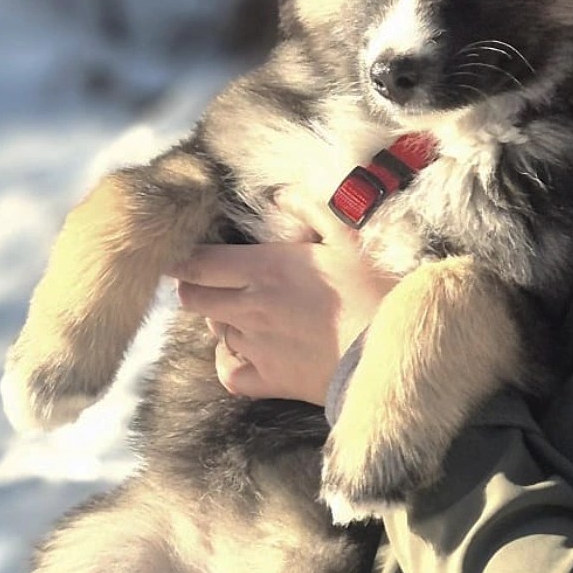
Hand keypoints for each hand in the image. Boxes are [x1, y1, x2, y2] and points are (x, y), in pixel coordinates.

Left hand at [167, 219, 394, 405]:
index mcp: (265, 269)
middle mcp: (251, 308)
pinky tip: (243, 351)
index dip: (181, 258)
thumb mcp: (348, 239)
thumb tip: (282, 193)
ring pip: (214, 331)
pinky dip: (229, 361)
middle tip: (211, 278)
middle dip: (193, 285)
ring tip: (244, 311)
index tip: (181, 253)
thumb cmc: (374, 291)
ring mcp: (256, 346)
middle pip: (192, 297)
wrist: (390, 350)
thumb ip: (311, 210)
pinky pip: (229, 372)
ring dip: (221, 319)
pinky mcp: (270, 379)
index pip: (197, 264)